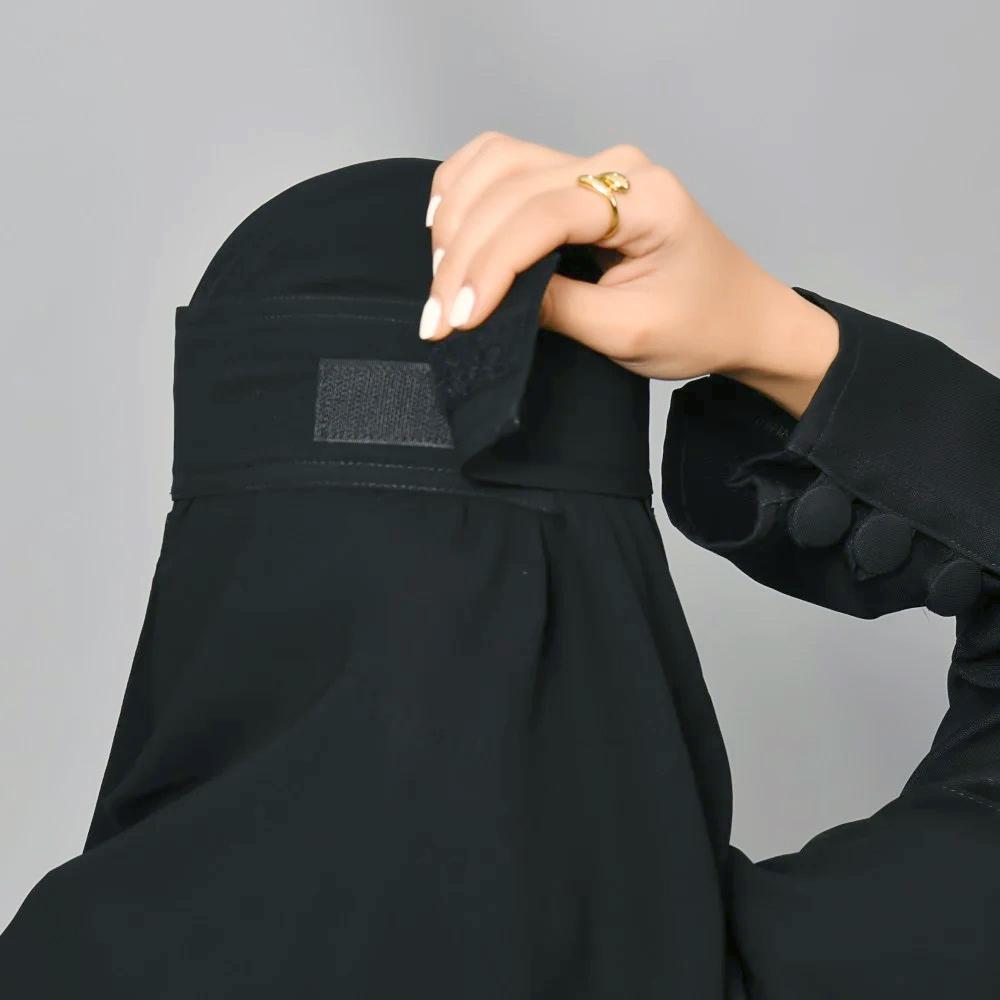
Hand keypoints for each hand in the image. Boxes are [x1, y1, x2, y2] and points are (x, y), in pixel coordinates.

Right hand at [421, 131, 839, 418]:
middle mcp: (616, 165)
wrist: (740, 315)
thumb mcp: (629, 333)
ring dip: (456, 219)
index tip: (458, 319)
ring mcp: (595, 165)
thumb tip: (489, 299)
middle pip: (509, 186)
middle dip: (461, 254)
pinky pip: (504, 162)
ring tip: (440, 281)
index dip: (491, 266)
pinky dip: (465, 191)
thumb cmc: (700, 326)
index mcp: (645, 199)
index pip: (543, 214)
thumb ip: (559, 310)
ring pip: (496, 163)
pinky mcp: (576, 177)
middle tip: (436, 318)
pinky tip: (445, 228)